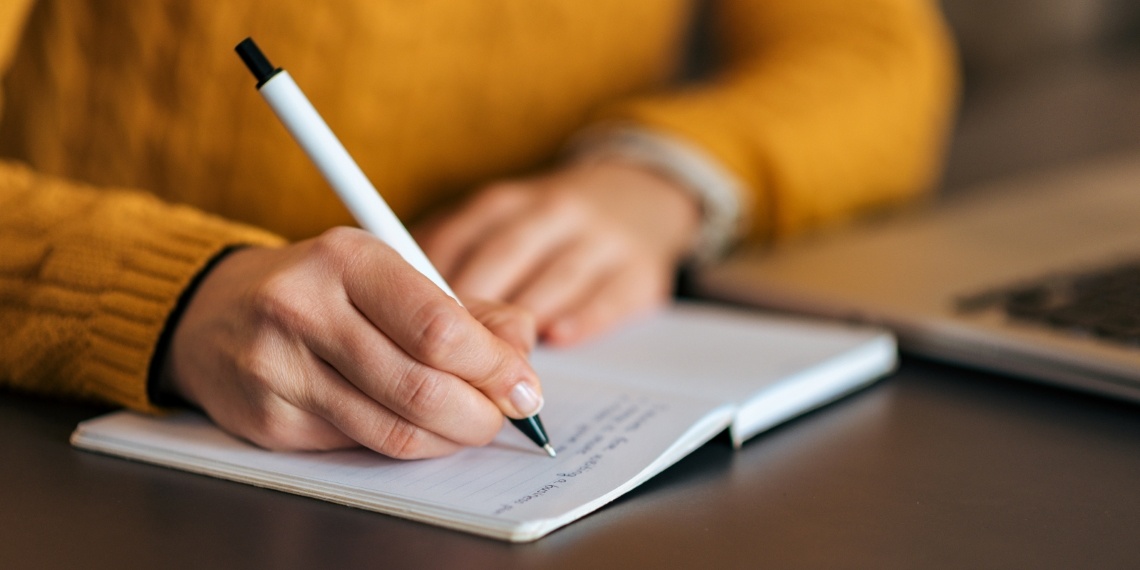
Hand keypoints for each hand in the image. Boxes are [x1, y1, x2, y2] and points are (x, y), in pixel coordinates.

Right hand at [160, 227, 542, 458]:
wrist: (213, 312)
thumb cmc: (322, 289)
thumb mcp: (390, 274)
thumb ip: (464, 308)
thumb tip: (521, 349)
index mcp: (347, 259)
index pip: (439, 327)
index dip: (494, 367)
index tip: (523, 384)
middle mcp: (305, 309)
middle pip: (421, 386)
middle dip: (480, 413)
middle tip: (503, 415)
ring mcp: (280, 368)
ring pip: (393, 429)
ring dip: (449, 437)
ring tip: (468, 424)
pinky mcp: (269, 420)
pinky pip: (360, 447)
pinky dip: (405, 444)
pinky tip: (415, 426)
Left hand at [415, 160, 701, 344]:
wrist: (639, 197)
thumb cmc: (546, 229)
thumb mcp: (498, 225)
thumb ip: (451, 258)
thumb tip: (390, 308)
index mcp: (504, 203)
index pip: (457, 239)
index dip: (429, 285)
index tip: (406, 324)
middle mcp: (552, 212)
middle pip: (503, 258)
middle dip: (473, 310)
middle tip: (446, 357)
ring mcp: (600, 239)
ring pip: (554, 277)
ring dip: (523, 319)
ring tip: (495, 362)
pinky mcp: (640, 270)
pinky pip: (609, 295)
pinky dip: (582, 317)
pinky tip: (557, 337)